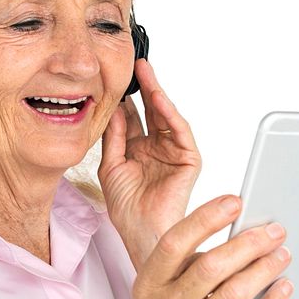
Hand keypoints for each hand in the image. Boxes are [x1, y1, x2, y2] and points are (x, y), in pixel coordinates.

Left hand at [98, 58, 201, 270]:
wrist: (141, 232)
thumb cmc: (127, 208)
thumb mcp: (110, 166)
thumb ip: (114, 137)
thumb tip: (114, 109)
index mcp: (136, 150)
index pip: (132, 117)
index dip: (124, 99)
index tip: (114, 78)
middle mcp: (155, 148)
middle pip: (150, 111)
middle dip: (143, 88)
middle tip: (135, 66)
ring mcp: (172, 152)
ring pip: (166, 116)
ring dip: (157, 94)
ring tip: (146, 73)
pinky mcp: (188, 159)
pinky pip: (180, 131)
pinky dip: (170, 114)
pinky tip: (159, 99)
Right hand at [128, 194, 292, 298]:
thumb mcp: (157, 297)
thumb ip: (184, 269)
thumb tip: (238, 234)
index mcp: (147, 286)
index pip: (176, 243)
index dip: (206, 219)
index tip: (236, 201)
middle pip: (211, 265)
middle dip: (249, 243)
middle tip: (275, 229)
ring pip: (235, 292)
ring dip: (265, 268)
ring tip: (284, 253)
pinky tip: (284, 286)